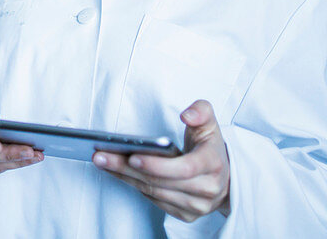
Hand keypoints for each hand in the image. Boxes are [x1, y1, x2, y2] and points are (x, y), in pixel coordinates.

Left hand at [92, 100, 230, 222]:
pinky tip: (117, 172)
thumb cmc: (210, 147)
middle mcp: (207, 189)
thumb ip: (201, 111)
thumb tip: (187, 114)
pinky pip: (154, 200)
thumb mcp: (210, 123)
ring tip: (103, 161)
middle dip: (127, 168)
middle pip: (160, 182)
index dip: (157, 165)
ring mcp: (196, 206)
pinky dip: (133, 185)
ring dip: (125, 177)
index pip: (184, 168)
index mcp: (213, 164)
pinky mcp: (185, 214)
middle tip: (101, 155)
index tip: (133, 156)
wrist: (225, 177)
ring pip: (153, 192)